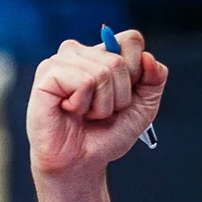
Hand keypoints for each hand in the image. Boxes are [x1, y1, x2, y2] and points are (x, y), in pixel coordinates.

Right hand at [27, 29, 166, 179]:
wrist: (81, 161)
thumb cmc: (105, 133)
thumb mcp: (144, 105)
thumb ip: (155, 78)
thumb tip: (148, 57)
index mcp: (100, 54)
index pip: (131, 40)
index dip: (136, 70)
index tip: (122, 95)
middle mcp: (78, 53)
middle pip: (119, 60)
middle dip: (118, 94)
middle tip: (99, 110)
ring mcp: (59, 63)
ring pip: (103, 71)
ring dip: (101, 103)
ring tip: (84, 112)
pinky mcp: (46, 76)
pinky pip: (84, 82)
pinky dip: (84, 104)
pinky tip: (70, 110)